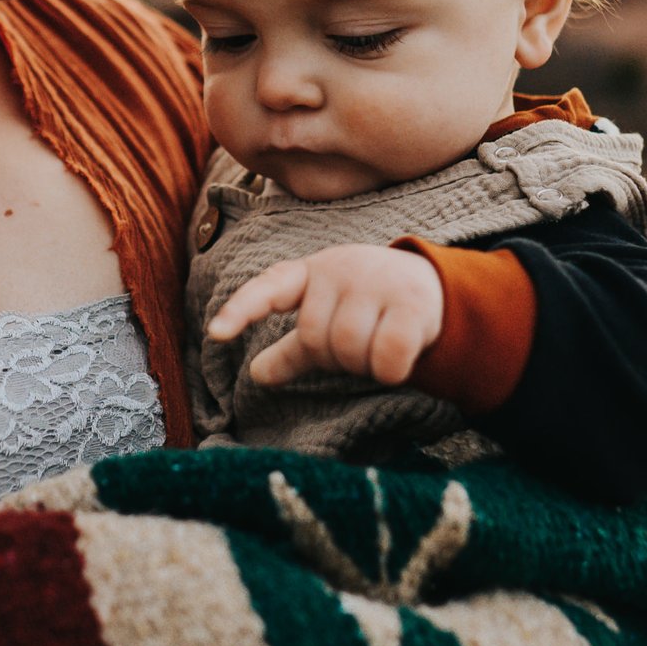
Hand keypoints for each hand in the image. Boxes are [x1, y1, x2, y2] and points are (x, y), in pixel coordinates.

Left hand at [207, 244, 444, 387]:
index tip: (216, 334)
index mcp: (310, 273)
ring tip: (379, 345)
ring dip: (364, 365)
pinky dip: (390, 371)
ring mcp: (377, 282)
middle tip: (359, 344)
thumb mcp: (327, 320)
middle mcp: (340, 269)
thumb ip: (294, 349)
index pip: (268, 288)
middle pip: (315, 339)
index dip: (241, 310)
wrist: (430, 287)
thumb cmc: (367, 306)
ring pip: (349, 350)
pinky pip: (386, 359)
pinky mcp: (412, 303)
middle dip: (336, 357)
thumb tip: (257, 376)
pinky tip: (400, 356)